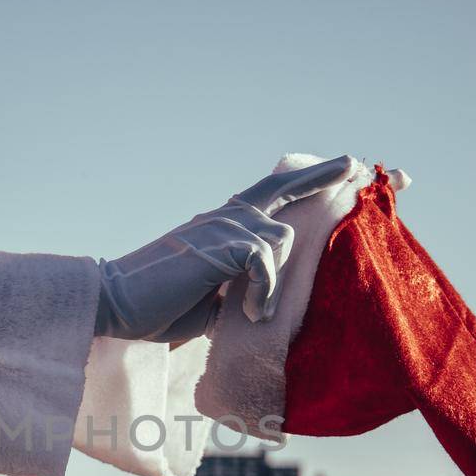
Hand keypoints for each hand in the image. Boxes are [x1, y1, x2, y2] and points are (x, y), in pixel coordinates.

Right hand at [92, 156, 354, 340]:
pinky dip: (261, 292)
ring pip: (280, 236)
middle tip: (358, 163)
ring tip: (252, 312)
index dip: (309, 179)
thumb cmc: (161, 305)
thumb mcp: (215, 296)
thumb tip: (271, 301)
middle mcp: (225, 216)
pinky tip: (247, 312)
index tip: (345, 165)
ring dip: (274, 280)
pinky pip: (263, 262)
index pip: (272, 193)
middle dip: (324, 177)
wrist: (117, 303)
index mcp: (224, 225)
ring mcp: (222, 227)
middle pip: (285, 189)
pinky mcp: (220, 246)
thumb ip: (244, 285)